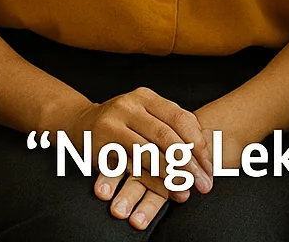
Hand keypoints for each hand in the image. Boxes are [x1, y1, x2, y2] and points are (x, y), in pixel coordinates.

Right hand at [54, 87, 213, 228]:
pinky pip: (131, 169)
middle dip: (188, 163)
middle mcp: (128, 106)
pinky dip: (152, 183)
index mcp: (145, 96)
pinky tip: (166, 192)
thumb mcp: (145, 112)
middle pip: (166, 137)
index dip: (197, 143)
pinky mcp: (100, 147)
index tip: (210, 164)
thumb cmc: (123, 121)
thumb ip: (171, 123)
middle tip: (204, 183)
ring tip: (188, 191)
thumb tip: (206, 147)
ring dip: (171, 176)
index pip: (179, 118)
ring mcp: (112, 126)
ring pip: (148, 154)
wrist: (79, 123)